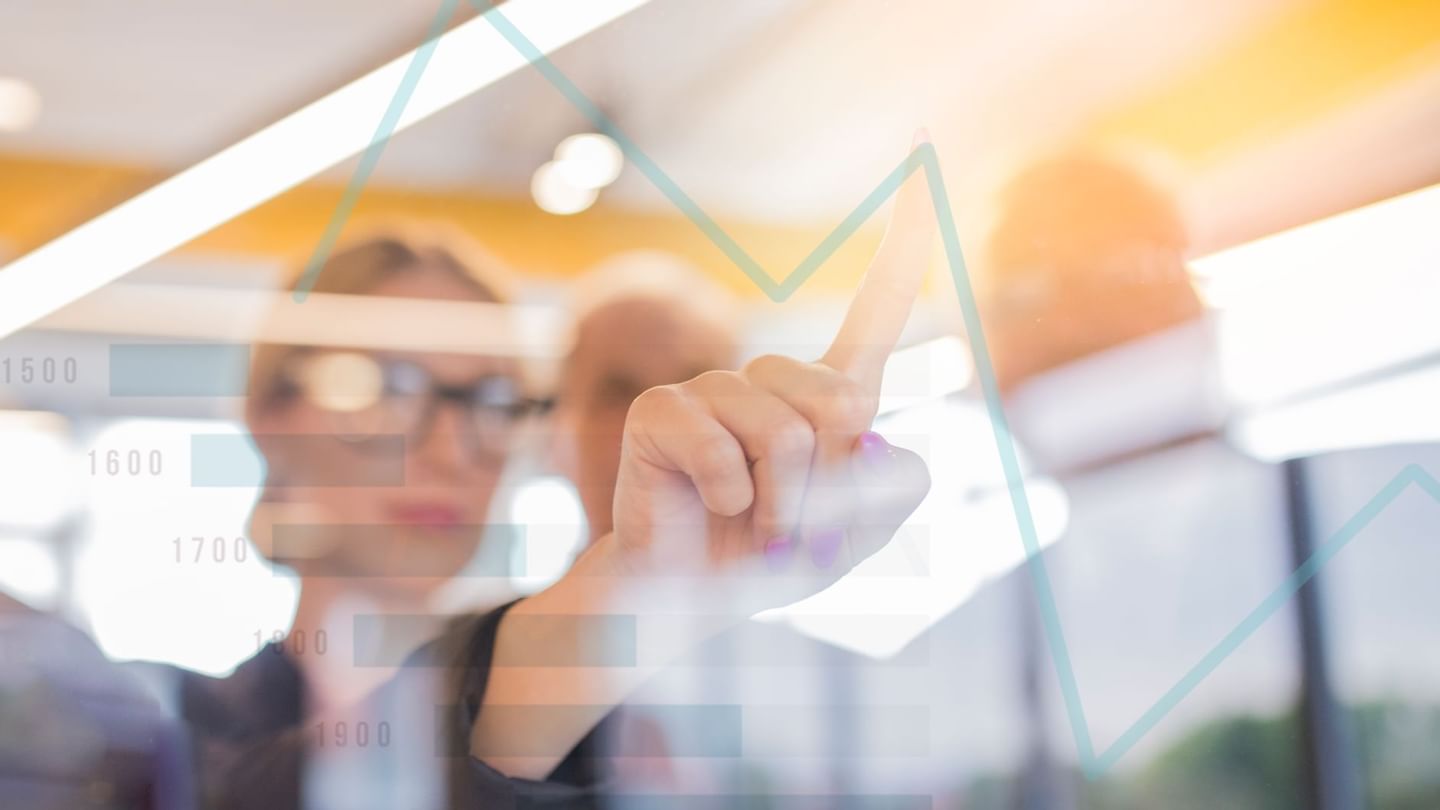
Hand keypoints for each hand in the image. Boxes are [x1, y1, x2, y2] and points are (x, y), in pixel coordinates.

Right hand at [601, 131, 935, 613]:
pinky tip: (712, 508)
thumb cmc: (770, 556)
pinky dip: (730, 501)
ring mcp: (712, 389)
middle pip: (840, 405)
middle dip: (827, 488)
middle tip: (790, 525)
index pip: (876, 309)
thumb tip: (862, 419)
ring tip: (753, 524)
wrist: (685, 600)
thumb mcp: (856, 535)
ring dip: (780, 506)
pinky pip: (720, 451)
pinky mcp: (662, 410)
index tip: (922, 150)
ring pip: (785, 434)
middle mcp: (770, 378)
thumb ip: (892, 488)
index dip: (906, 240)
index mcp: (824, 395)